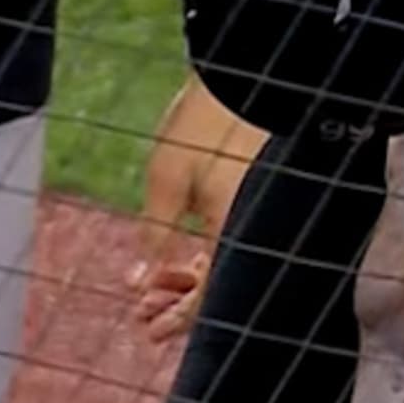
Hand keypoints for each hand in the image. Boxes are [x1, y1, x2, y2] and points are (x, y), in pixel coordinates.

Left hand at [132, 75, 262, 345]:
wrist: (244, 74)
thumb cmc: (203, 124)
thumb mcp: (167, 179)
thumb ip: (156, 234)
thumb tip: (143, 279)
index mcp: (237, 234)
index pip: (211, 297)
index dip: (178, 318)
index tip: (148, 328)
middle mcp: (257, 231)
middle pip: (221, 286)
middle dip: (179, 301)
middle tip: (144, 309)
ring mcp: (260, 215)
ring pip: (227, 264)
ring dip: (189, 277)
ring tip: (153, 283)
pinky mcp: (260, 198)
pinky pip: (236, 240)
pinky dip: (207, 253)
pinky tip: (180, 257)